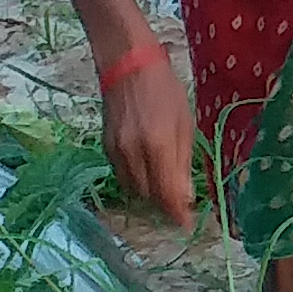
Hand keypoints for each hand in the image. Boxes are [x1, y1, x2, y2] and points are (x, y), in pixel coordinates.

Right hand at [99, 38, 195, 229]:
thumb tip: (186, 197)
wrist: (126, 65)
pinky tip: (149, 176)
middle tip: (180, 209)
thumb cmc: (164, 90)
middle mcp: (132, 153)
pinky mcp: (105, 148)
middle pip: (148, 196)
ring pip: (133, 189)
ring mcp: (115, 151)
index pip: (166, 193)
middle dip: (164, 207)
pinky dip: (137, 182)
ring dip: (150, 196)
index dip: (177, 213)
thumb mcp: (184, 123)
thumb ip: (183, 162)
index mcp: (157, 145)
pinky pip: (122, 176)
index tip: (187, 226)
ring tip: (166, 194)